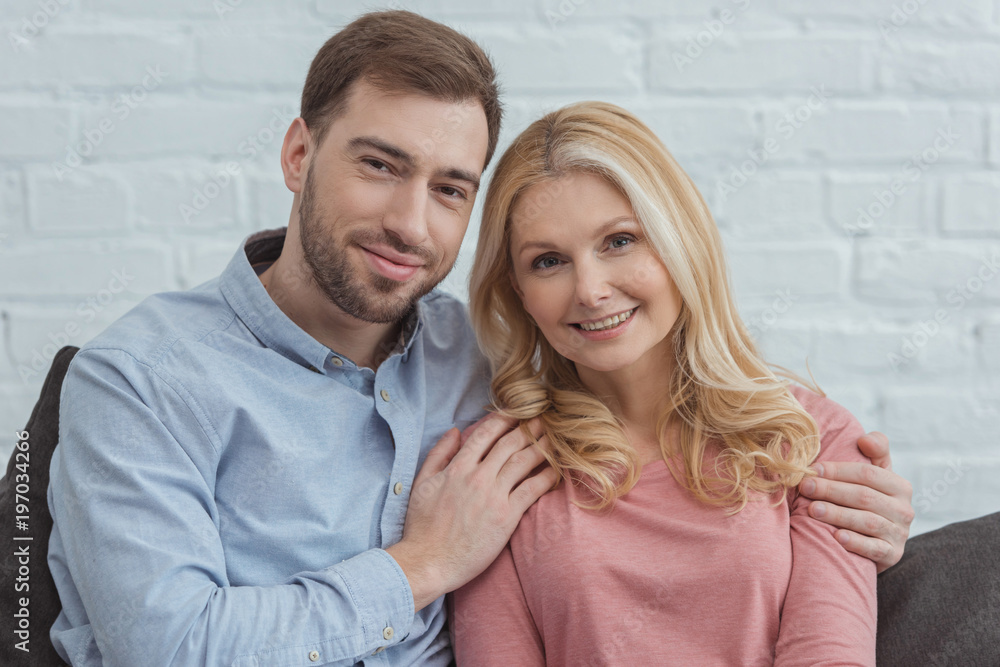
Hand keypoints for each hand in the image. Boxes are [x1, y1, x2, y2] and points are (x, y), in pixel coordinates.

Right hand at [386, 414, 557, 609]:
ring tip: (554, 437)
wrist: (429, 561)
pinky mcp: (506, 517)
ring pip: (523, 461)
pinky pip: (531, 490)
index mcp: (458, 467)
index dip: (505, 418)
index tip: (518, 412)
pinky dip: (546, 477)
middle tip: (544, 418)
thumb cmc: (422, 526)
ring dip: (541, 446)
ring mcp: (493, 496)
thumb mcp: (421, 482)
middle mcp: (478, 477)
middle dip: (528, 427)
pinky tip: (557, 470)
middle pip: (510, 443)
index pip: (486, 434)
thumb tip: (455, 431)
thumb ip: (438, 454)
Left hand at [797, 431, 913, 572]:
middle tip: (805, 487)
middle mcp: (904, 509)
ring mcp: (900, 533)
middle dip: (831, 490)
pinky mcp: (893, 554)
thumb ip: (876, 451)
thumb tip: (864, 439)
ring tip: (812, 509)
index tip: (813, 469)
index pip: (868, 474)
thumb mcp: (876, 475)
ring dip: (838, 514)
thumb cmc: (869, 500)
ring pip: (867, 521)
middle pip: (864, 496)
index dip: (838, 470)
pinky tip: (836, 537)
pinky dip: (855, 542)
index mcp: (900, 486)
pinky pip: (874, 548)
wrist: (878, 541)